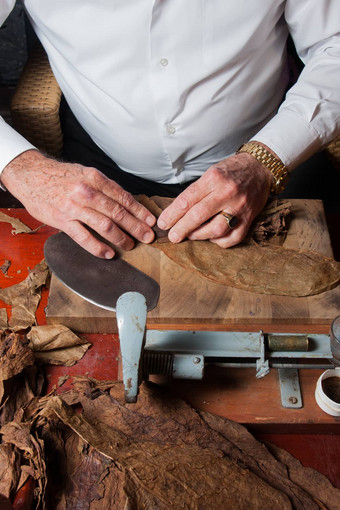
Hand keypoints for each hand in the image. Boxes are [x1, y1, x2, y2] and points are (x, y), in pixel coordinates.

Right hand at [2, 150, 155, 257]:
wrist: (31, 175)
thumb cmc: (61, 176)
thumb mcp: (86, 174)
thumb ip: (105, 188)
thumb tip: (126, 202)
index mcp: (95, 179)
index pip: (123, 197)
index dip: (139, 211)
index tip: (150, 221)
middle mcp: (87, 192)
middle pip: (118, 212)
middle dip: (136, 227)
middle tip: (147, 237)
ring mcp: (74, 207)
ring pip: (105, 225)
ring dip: (121, 238)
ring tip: (130, 245)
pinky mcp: (63, 220)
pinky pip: (84, 237)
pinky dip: (98, 248)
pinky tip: (109, 254)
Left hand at [157, 152, 272, 247]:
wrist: (260, 169)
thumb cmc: (231, 171)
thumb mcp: (211, 173)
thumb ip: (196, 192)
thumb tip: (176, 213)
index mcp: (214, 178)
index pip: (188, 199)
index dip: (172, 214)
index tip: (163, 223)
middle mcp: (227, 193)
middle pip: (199, 215)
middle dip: (182, 228)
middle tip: (173, 236)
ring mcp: (240, 207)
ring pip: (216, 230)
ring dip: (199, 236)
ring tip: (191, 235)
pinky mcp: (249, 218)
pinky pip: (233, 238)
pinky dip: (219, 241)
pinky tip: (212, 237)